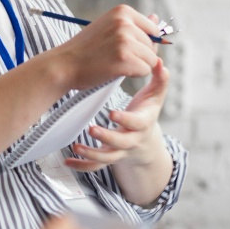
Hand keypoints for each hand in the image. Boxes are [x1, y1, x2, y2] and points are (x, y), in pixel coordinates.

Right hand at [50, 5, 159, 90]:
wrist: (64, 64)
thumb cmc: (86, 48)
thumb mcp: (109, 27)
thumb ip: (134, 24)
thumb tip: (157, 17)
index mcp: (122, 11)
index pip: (153, 30)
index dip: (141, 43)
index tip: (122, 47)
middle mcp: (125, 23)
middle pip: (153, 46)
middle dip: (139, 55)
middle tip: (115, 57)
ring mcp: (125, 40)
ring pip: (151, 59)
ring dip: (137, 66)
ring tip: (115, 63)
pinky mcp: (125, 59)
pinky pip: (145, 71)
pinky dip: (133, 75)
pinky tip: (116, 70)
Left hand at [66, 54, 168, 172]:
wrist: (146, 143)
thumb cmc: (147, 113)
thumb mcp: (156, 97)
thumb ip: (160, 79)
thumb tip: (161, 61)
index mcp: (143, 124)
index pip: (136, 124)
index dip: (125, 120)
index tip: (112, 113)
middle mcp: (132, 140)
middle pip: (120, 143)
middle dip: (106, 138)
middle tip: (91, 129)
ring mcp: (120, 151)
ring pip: (107, 159)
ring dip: (92, 155)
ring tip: (76, 147)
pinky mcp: (109, 158)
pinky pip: (96, 167)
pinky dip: (82, 166)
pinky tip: (68, 161)